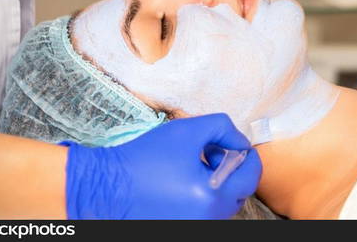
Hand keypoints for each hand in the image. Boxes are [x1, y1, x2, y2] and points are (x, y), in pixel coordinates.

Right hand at [62, 113, 261, 218]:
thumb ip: (222, 128)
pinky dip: (203, 195)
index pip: (251, 177)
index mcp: (213, 197)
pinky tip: (182, 181)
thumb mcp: (187, 130)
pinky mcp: (183, 228)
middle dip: (230, 168)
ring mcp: (195, 227)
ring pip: (223, 203)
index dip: (247, 155)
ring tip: (193, 165)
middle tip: (208, 152)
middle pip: (239, 192)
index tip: (234, 144)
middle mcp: (208, 219)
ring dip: (217, 182)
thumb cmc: (144, 157)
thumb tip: (240, 144)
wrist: (105, 186)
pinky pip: (206, 212)